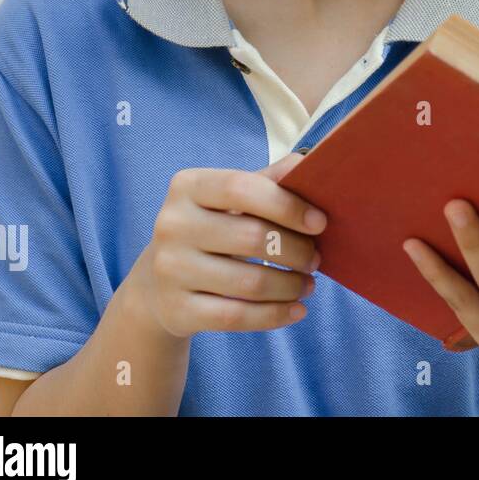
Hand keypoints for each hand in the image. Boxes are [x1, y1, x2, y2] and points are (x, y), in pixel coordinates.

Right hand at [133, 152, 326, 337]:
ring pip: (249, 283)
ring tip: (308, 284)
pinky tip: (297, 310)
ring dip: (291, 286)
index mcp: (188, 187)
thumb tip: (309, 163)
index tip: (320, 223)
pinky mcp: (176, 310)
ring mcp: (170, 270)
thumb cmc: (212, 229)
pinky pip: (236, 316)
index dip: (287, 205)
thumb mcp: (232, 200)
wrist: (158, 283)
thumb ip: (268, 182)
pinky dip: (275, 315)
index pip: (242, 188)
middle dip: (296, 251)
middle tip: (316, 259)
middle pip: (252, 238)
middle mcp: (171, 225)